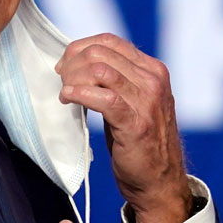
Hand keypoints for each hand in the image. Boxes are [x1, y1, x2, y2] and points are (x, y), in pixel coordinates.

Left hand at [55, 33, 191, 222]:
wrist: (160, 181)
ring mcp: (147, 100)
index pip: (109, 41)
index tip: (65, 64)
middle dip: (73, 63)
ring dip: (73, 78)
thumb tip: (78, 63)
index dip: (80, 48)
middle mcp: (153, 80)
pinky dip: (79, 94)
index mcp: (153, 69)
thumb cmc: (140, 141)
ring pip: (99, 70)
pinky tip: (69, 99)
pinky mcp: (136, 122)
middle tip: (62, 80)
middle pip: (101, 52)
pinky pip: (102, 97)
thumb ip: (116, 79)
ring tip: (66, 92)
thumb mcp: (134, 101)